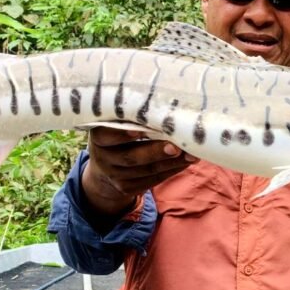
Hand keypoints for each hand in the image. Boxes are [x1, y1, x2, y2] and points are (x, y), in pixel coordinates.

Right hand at [81, 127, 198, 218]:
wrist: (106, 169)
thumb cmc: (118, 135)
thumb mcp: (115, 124)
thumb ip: (132, 117)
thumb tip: (166, 102)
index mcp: (99, 138)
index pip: (106, 136)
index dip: (122, 134)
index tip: (141, 130)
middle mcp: (104, 158)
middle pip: (131, 157)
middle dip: (155, 151)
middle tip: (175, 146)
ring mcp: (116, 176)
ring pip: (146, 170)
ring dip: (171, 162)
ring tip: (190, 154)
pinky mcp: (128, 187)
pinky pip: (153, 180)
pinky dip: (172, 170)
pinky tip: (185, 162)